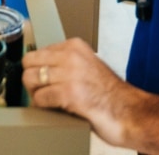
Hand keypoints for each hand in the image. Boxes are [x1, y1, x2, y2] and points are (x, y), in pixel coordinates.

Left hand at [23, 38, 143, 147]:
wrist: (130, 112)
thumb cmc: (110, 95)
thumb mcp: (87, 66)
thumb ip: (66, 63)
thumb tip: (41, 69)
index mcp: (75, 46)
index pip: (38, 51)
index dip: (37, 69)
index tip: (42, 80)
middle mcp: (71, 55)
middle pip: (29, 62)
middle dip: (31, 79)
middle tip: (40, 91)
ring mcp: (70, 73)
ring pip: (30, 78)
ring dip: (35, 93)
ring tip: (46, 100)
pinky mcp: (69, 93)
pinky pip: (40, 97)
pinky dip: (42, 105)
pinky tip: (53, 108)